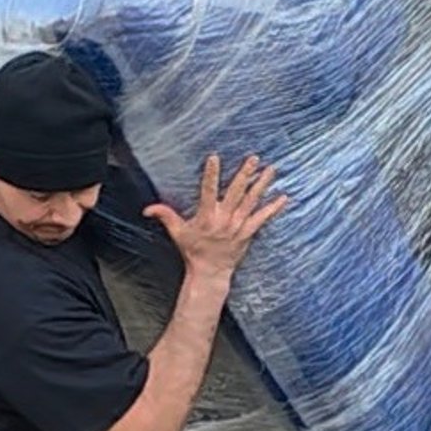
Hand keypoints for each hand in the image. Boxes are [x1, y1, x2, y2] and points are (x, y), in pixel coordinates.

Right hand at [145, 153, 285, 281]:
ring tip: (272, 169)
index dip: (211, 174)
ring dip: (262, 184)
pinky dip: (273, 208)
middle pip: (237, 192)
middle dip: (245, 174)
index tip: (214, 157)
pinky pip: (263, 218)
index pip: (208, 190)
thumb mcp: (178, 233)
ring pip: (252, 201)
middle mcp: (225, 219)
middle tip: (254, 158)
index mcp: (207, 216)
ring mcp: (238, 226)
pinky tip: (283, 197)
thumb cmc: (193, 251)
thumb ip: (165, 216)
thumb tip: (147, 209)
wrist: (210, 272)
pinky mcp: (248, 233)